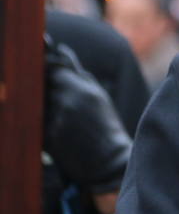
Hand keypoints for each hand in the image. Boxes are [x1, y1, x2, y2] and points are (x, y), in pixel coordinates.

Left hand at [44, 38, 131, 192]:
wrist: (109, 163)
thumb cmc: (104, 127)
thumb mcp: (97, 95)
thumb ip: (78, 73)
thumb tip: (61, 50)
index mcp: (83, 87)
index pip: (50, 66)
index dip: (40, 64)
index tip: (36, 63)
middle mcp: (69, 100)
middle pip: (38, 83)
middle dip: (36, 85)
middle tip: (45, 95)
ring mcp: (58, 118)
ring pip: (35, 103)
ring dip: (38, 106)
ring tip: (59, 118)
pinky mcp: (49, 137)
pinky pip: (33, 124)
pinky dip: (37, 125)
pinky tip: (55, 134)